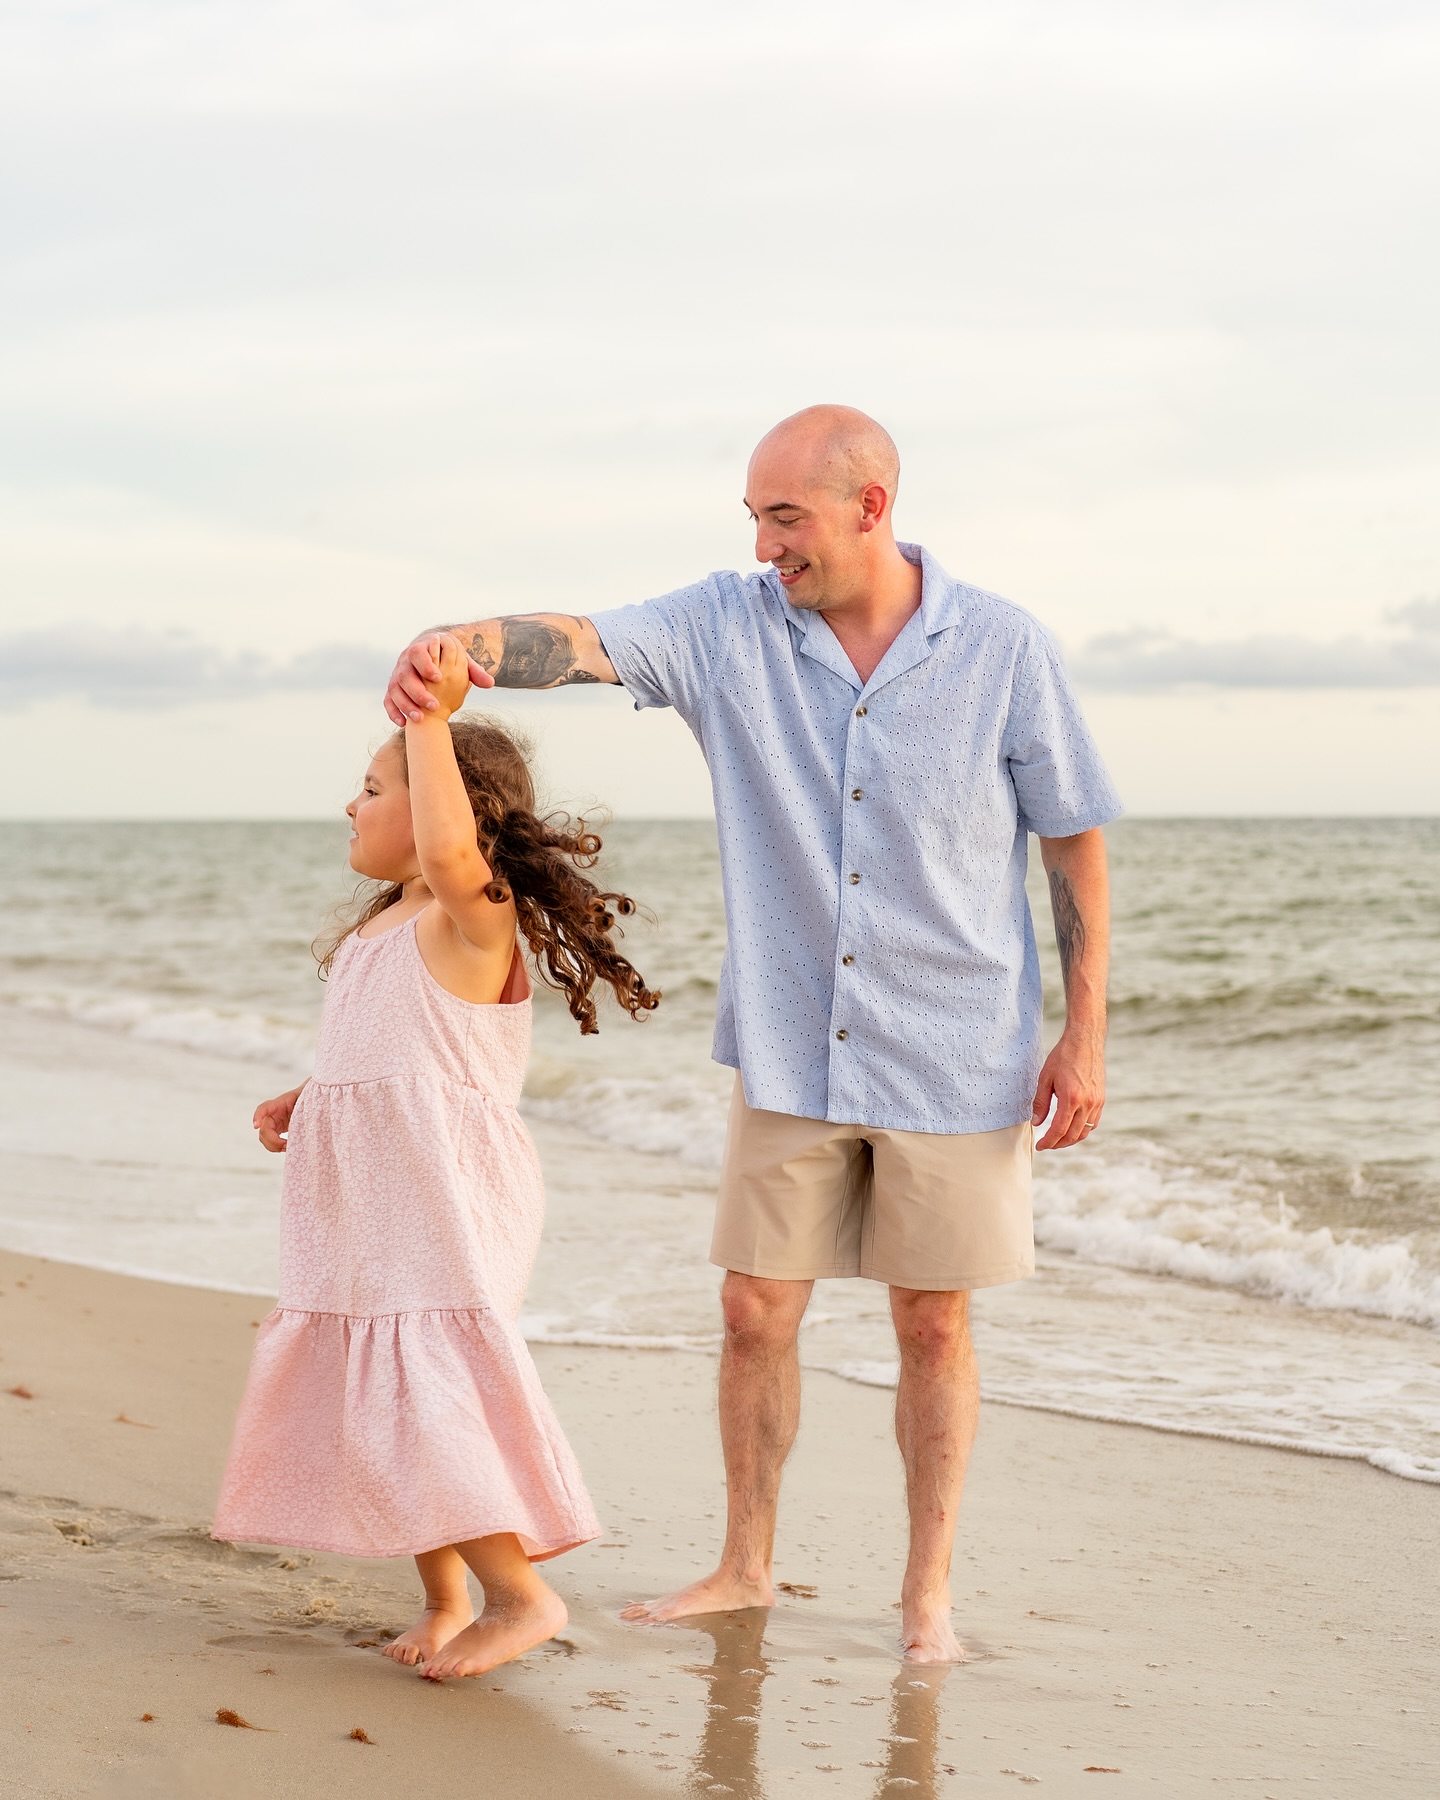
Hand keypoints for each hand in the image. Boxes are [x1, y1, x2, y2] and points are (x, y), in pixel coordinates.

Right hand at [254, 1085, 304, 1152]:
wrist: (309, 1100)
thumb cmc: (308, 1098)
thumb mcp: (307, 1100)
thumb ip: (305, 1107)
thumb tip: (310, 1118)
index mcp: (280, 1103)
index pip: (264, 1108)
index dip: (258, 1116)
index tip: (256, 1126)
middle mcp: (273, 1113)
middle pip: (263, 1129)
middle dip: (273, 1141)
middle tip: (286, 1145)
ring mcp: (273, 1122)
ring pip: (264, 1137)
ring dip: (274, 1146)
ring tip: (288, 1147)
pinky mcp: (276, 1130)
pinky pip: (270, 1141)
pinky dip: (276, 1147)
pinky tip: (287, 1147)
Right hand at [385, 630, 493, 726]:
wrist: (428, 655)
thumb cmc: (447, 659)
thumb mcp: (460, 661)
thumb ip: (474, 671)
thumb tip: (490, 683)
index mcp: (421, 649)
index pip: (418, 653)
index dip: (426, 664)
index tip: (439, 677)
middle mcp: (405, 662)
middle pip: (405, 675)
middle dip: (418, 691)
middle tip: (433, 705)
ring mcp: (396, 676)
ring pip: (395, 690)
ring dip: (406, 705)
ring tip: (420, 718)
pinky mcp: (392, 690)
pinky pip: (388, 701)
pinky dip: (393, 712)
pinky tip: (403, 723)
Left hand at [1031, 1026, 1104, 1149]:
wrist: (1085, 1040)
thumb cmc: (1063, 1056)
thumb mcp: (1045, 1078)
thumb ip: (1041, 1103)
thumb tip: (1037, 1123)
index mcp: (1071, 1098)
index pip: (1059, 1130)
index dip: (1048, 1141)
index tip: (1040, 1146)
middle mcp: (1087, 1103)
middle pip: (1073, 1135)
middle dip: (1058, 1144)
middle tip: (1047, 1144)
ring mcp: (1097, 1101)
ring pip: (1085, 1131)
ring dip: (1071, 1139)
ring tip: (1058, 1139)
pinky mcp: (1101, 1098)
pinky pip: (1093, 1122)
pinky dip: (1082, 1129)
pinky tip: (1072, 1128)